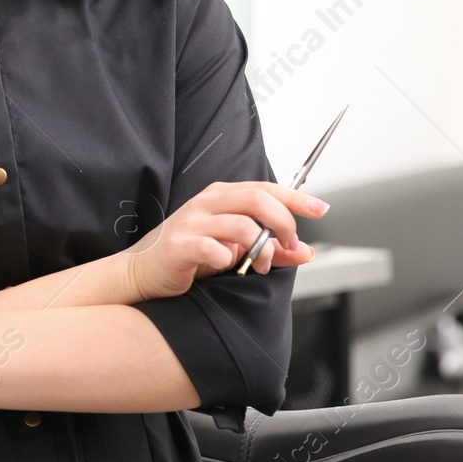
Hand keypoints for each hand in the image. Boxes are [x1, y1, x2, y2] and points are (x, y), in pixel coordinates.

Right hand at [123, 181, 326, 298]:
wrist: (141, 272)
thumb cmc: (187, 256)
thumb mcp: (233, 249)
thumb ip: (269, 249)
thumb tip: (305, 251)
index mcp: (221, 197)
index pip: (265, 188)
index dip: (296, 198)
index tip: (321, 209)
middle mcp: (207, 204)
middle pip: (257, 199)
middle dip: (283, 222)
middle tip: (289, 244)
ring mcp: (191, 223)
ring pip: (241, 225)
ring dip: (261, 249)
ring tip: (260, 265)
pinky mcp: (180, 246)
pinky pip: (214, 249)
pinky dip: (229, 260)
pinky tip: (227, 266)